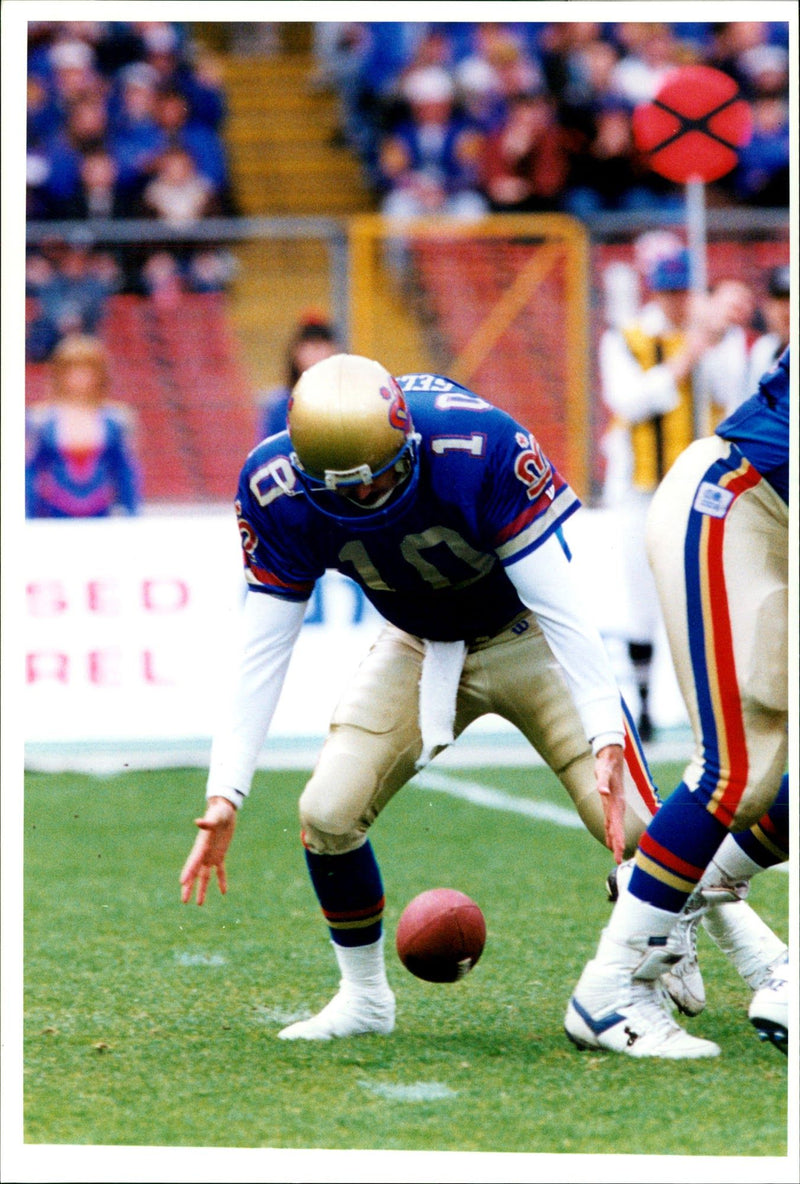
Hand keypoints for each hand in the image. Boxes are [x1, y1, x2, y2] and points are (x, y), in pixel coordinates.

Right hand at [180, 796, 236, 904]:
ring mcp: (211, 855)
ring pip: (205, 875)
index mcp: (201, 845)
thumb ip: (207, 822)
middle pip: (195, 873)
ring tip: (199, 904)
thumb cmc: (219, 812)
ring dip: (202, 889)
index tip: (181, 883)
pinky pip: (220, 870)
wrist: (224, 809)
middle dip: (189, 886)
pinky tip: (224, 892)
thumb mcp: (215, 817)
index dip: (188, 872)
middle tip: (184, 901)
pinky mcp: (220, 854)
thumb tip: (198, 822)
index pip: (193, 861)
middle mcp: (204, 853)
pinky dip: (221, 880)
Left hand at [594, 744, 625, 864]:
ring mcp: (614, 804)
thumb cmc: (607, 763)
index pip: (617, 825)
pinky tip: (609, 839)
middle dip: (617, 844)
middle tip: (617, 861)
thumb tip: (603, 791)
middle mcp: (617, 805)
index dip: (617, 839)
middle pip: (617, 829)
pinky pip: (610, 820)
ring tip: (615, 855)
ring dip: (615, 840)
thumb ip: (603, 781)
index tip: (618, 853)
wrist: (612, 755)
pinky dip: (610, 831)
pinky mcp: (610, 802)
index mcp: (616, 802)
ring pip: (614, 826)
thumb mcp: (604, 770)